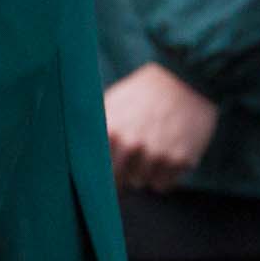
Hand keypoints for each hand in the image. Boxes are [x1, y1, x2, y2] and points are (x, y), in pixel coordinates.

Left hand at [105, 63, 217, 190]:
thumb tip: (70, 148)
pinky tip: (169, 152)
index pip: (95, 172)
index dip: (99, 172)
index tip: (104, 168)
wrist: (190, 76)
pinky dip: (166, 174)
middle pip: (119, 180)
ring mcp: (158, 154)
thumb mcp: (114, 100)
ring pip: (142, 182)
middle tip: (132, 156)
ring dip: (146, 171)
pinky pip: (164, 184)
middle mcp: (133, 145)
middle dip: (123, 172)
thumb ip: (93, 125)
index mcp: (111, 131)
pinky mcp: (181, 159)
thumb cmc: (146, 90)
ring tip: (154, 147)